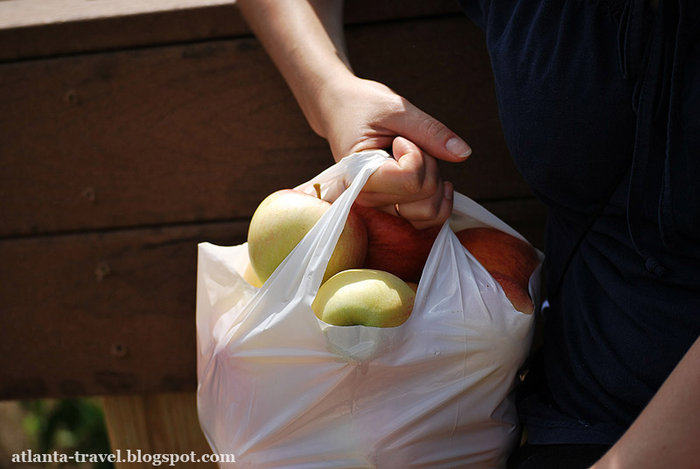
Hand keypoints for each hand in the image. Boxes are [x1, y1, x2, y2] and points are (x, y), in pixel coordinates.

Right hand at [316, 76, 470, 228]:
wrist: (341, 111)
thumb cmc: (363, 106)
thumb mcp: (396, 109)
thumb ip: (429, 131)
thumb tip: (463, 154)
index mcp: (359, 174)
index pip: (410, 182)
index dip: (418, 156)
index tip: (399, 139)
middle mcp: (366, 198)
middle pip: (424, 198)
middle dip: (429, 166)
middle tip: (409, 144)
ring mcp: (379, 207)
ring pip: (429, 212)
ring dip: (434, 183)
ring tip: (415, 160)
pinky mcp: (391, 209)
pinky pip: (427, 219)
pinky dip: (439, 199)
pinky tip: (433, 177)